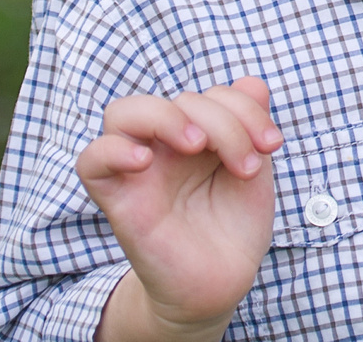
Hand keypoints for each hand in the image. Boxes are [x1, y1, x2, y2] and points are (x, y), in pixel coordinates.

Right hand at [79, 76, 284, 341]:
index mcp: (197, 133)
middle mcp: (165, 145)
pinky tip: (145, 161)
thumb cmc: (233, 224)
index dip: (245, 108)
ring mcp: (139, 169)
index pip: (210, 95)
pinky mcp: (119, 200)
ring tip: (198, 146)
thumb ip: (249, 124)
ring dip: (166, 117)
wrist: (221, 281)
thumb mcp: (253, 168)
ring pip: (123, 113)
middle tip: (246, 163)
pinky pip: (91, 161)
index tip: (271, 144)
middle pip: (178, 101)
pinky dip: (113, 150)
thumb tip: (252, 81)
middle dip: (222, 121)